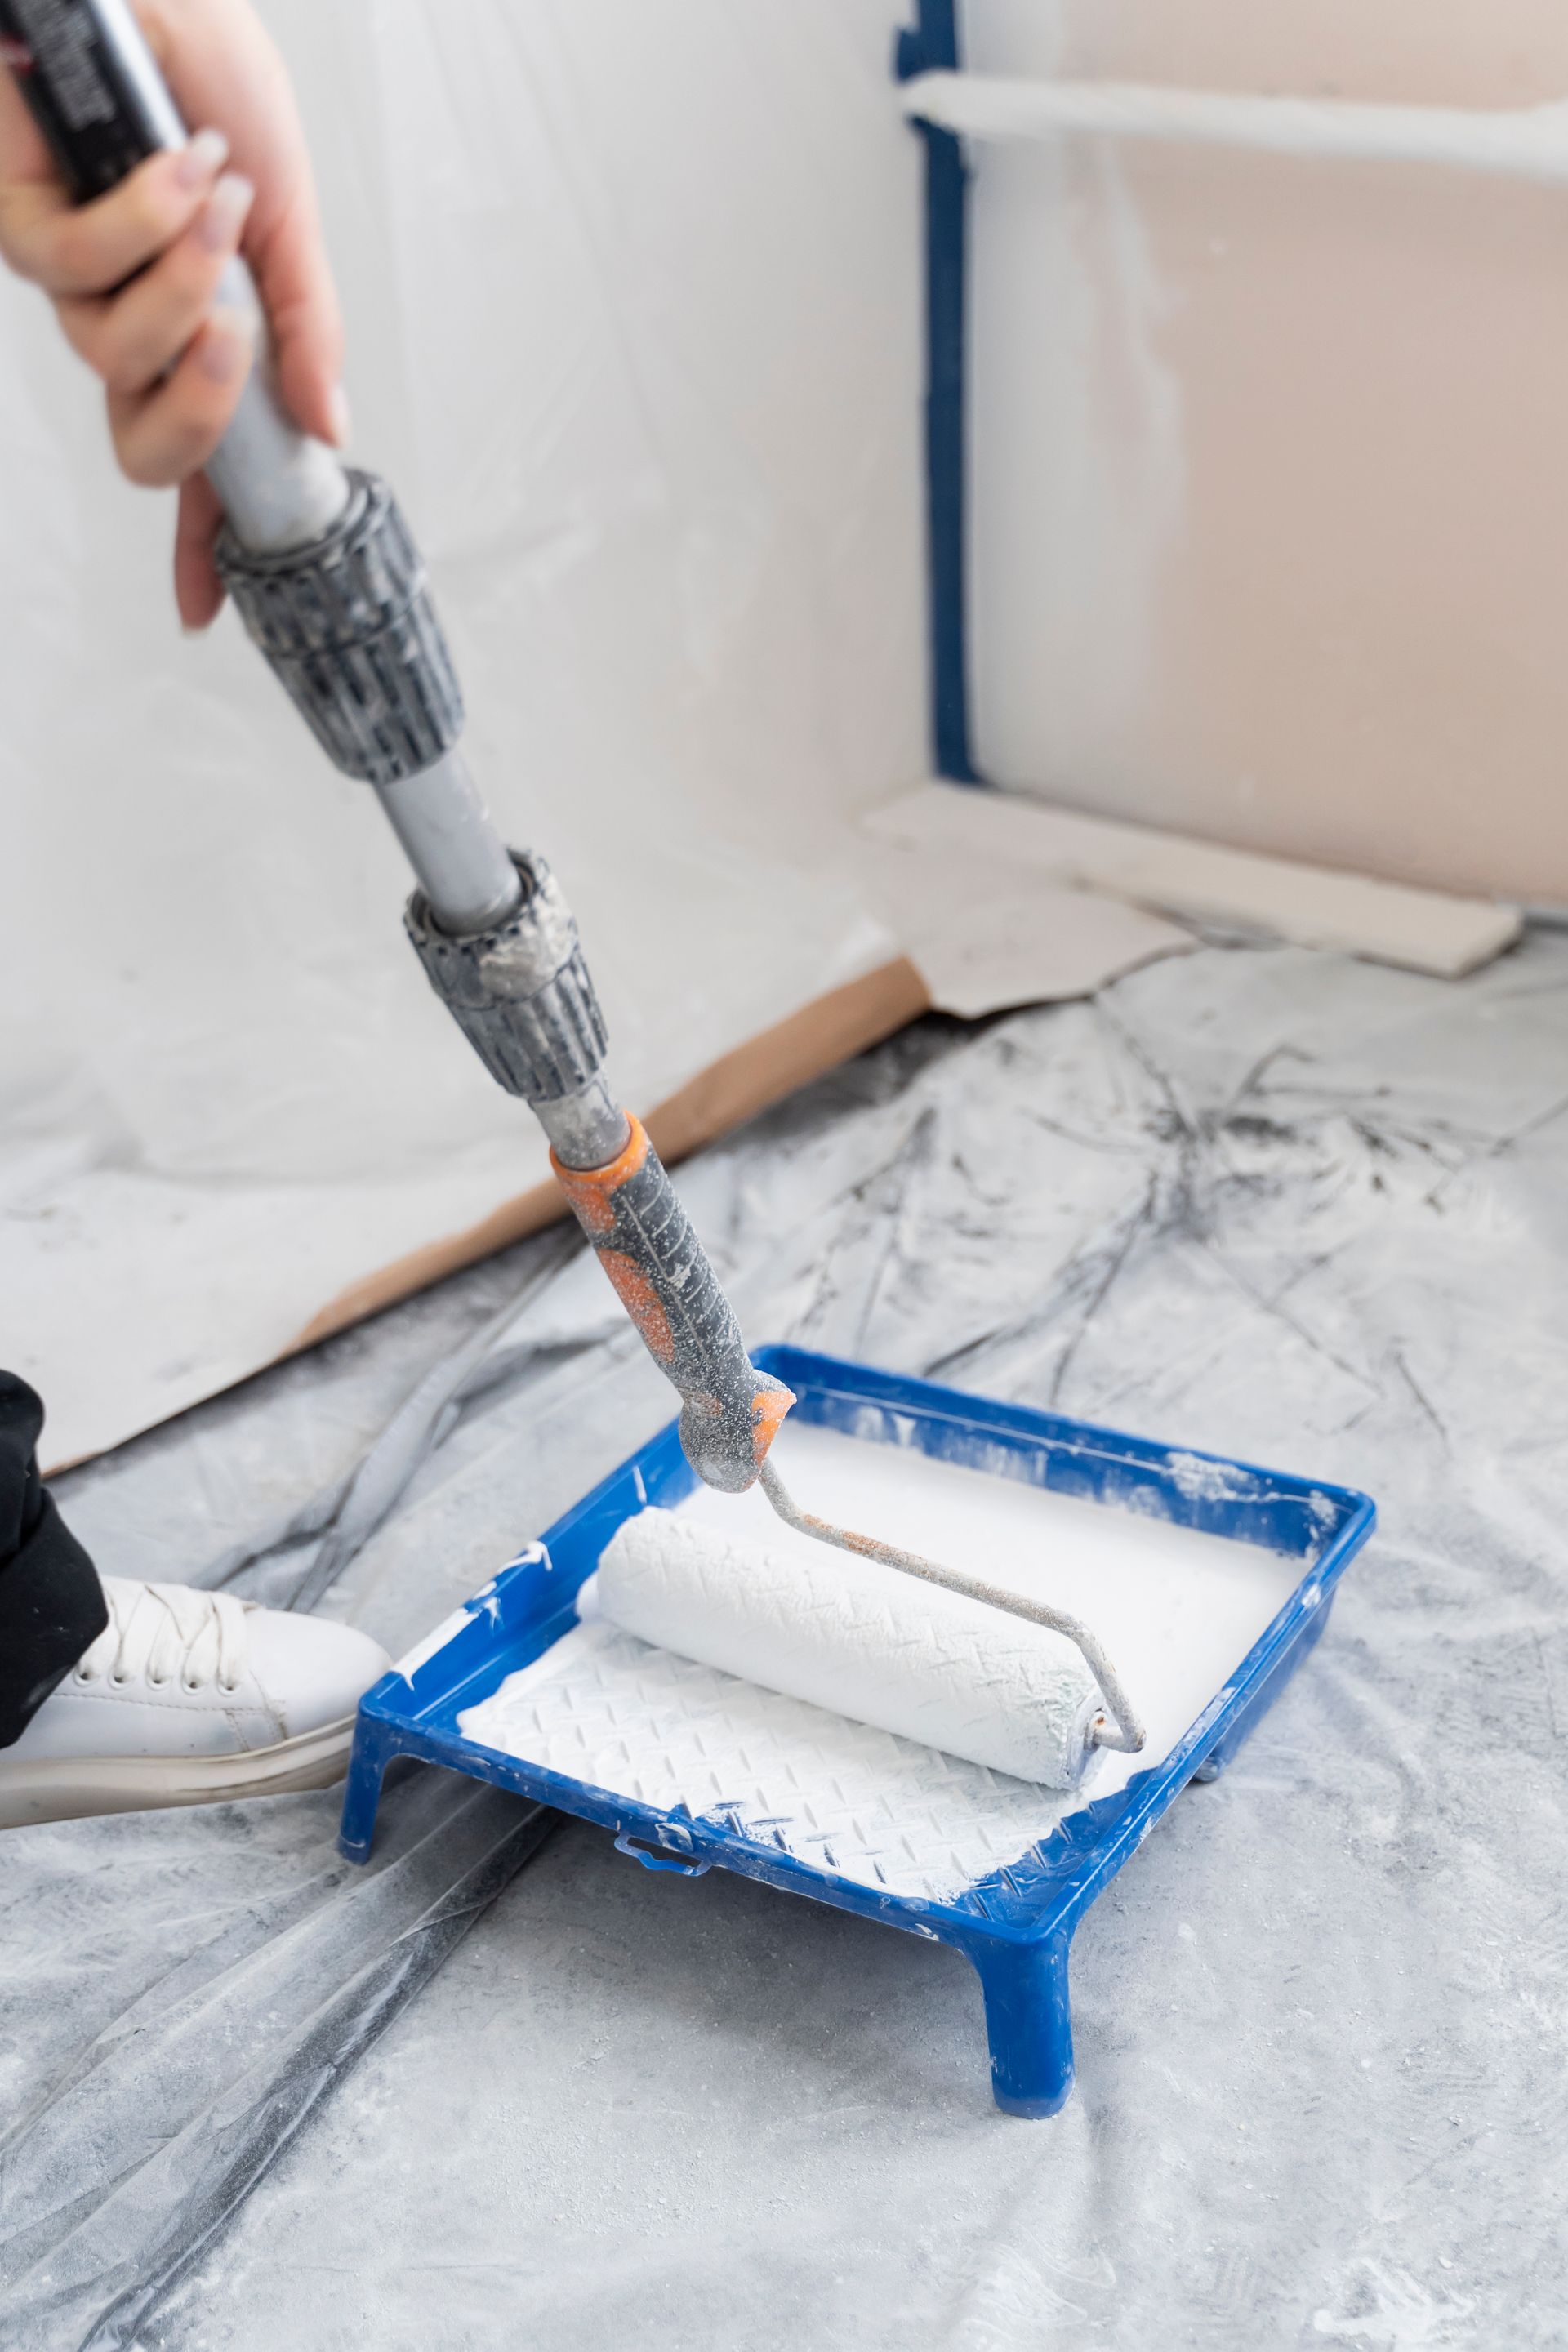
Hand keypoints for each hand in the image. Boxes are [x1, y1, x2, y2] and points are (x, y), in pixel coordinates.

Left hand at [0, 0, 343, 626]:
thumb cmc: (211, 77)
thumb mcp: (293, 220)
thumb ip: (310, 327)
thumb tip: (330, 428)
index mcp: (195, 331)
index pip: (198, 459)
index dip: (199, 541)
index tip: (205, 610)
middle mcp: (126, 315)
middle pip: (140, 440)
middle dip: (200, 411)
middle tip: (237, 347)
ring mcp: (70, 273)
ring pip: (112, 355)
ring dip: (180, 287)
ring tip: (215, 204)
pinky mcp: (17, 217)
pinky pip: (74, 269)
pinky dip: (139, 225)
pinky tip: (171, 167)